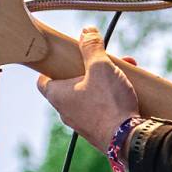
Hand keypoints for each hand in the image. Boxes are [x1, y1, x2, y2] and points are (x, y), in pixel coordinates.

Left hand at [37, 25, 139, 150]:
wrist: (128, 139)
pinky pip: (100, 112)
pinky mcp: (98, 133)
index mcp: (58, 95)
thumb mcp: (101, 67)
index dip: (52, 68)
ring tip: (123, 77)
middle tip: (104, 64)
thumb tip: (86, 31)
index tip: (66, 60)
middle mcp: (65, 112)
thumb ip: (92, 47)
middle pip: (70, 86)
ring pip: (88, 98)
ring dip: (103, 86)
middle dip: (89, 72)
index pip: (43, 80)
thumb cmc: (109, 103)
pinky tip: (127, 95)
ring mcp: (81, 124)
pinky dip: (110, 101)